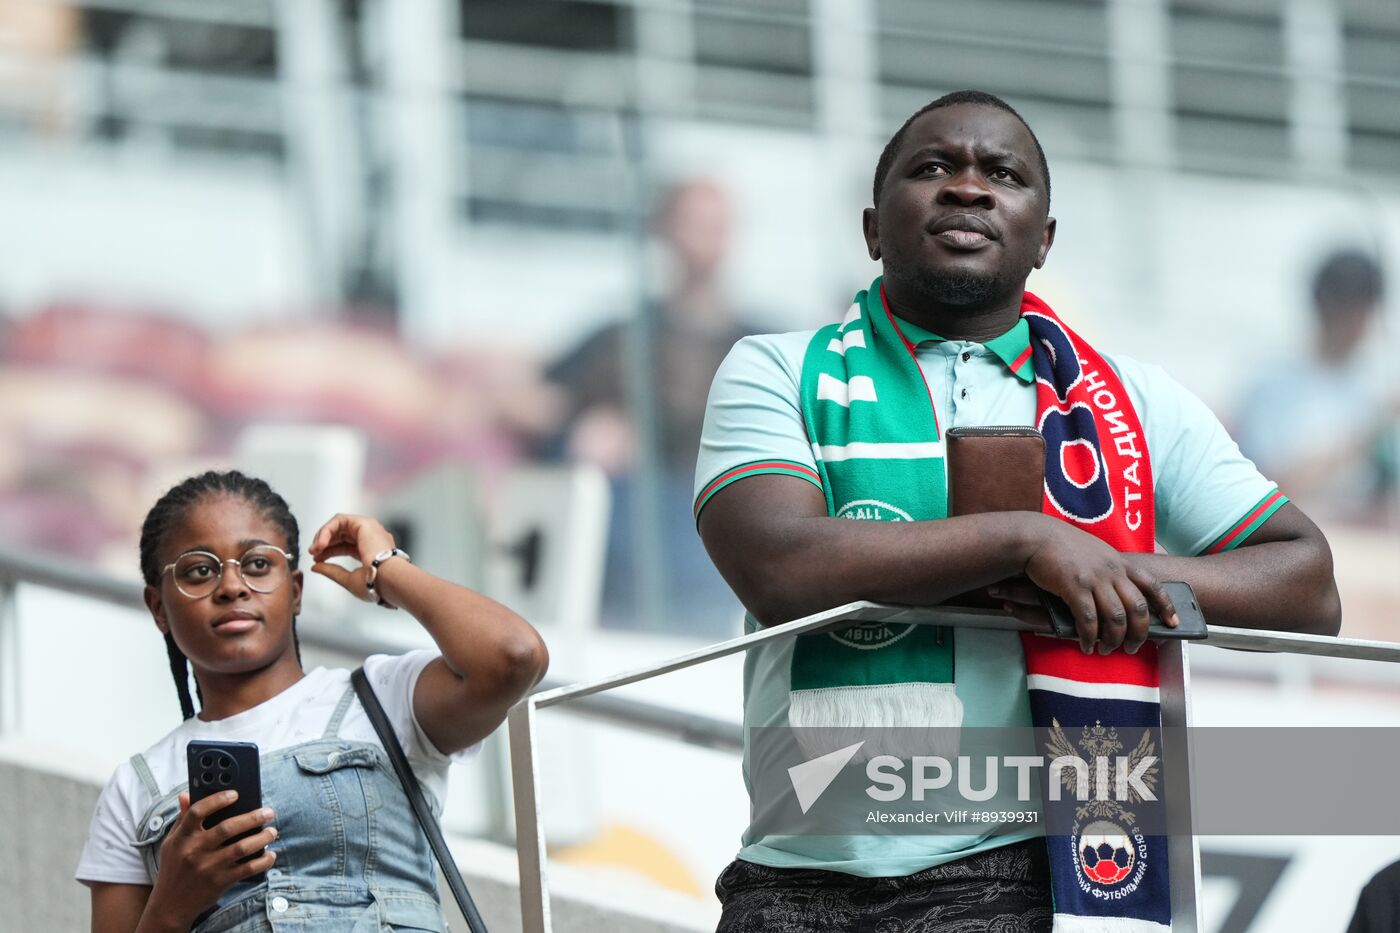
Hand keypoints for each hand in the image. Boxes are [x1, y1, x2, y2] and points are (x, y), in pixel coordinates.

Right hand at [146, 791, 277, 927]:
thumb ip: (182, 819)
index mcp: (182, 838)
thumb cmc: (174, 868)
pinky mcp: (220, 882)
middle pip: (227, 828)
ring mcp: (208, 867)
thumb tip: (186, 794)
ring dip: (262, 838)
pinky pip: (247, 869)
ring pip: (241, 847)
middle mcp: (195, 851)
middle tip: (269, 812)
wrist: (170, 905)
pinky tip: (270, 855)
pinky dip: (262, 861)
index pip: (197, 812)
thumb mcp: (172, 842)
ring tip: (272, 831)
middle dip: (253, 817)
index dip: (217, 800)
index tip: (235, 794)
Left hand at [308, 513, 396, 602]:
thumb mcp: (348, 579)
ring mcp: (369, 529)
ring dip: (323, 535)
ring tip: (315, 549)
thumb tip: (315, 566)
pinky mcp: (364, 523)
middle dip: (324, 542)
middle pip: (341, 534)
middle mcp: (371, 538)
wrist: (389, 580)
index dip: (329, 551)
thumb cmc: (376, 584)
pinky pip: (340, 520)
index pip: (345, 546)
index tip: (317, 560)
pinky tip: (320, 543)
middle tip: (313, 553)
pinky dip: (327, 530)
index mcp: (371, 552)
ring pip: (339, 525)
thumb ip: (331, 571)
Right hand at [991, 518, 1177, 654]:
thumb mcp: (1095, 553)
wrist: (1037, 536)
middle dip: (1138, 633)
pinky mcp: (1074, 587)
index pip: (1152, 585)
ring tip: (1107, 650)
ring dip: (1113, 639)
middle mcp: (1112, 571)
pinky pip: (1088, 620)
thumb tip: (1114, 594)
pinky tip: (1086, 644)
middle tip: (1132, 647)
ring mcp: (1094, 579)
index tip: (1174, 622)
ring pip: (1116, 618)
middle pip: (1137, 608)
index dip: (1166, 606)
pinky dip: (1089, 637)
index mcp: (1119, 563)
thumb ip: (1108, 570)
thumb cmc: (1061, 546)